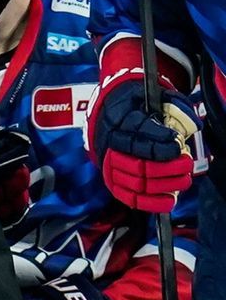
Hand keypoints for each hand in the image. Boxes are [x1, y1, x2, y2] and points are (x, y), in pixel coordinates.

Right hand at [92, 81, 199, 212]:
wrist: (109, 112)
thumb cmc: (138, 105)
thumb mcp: (154, 97)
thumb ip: (175, 107)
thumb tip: (190, 127)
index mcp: (118, 118)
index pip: (137, 133)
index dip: (159, 141)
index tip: (178, 145)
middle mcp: (110, 143)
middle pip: (136, 163)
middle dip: (166, 168)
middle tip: (186, 164)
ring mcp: (109, 163)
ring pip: (134, 182)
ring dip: (163, 185)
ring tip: (183, 180)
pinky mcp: (111, 178)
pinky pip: (127, 196)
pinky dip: (149, 202)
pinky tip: (168, 201)